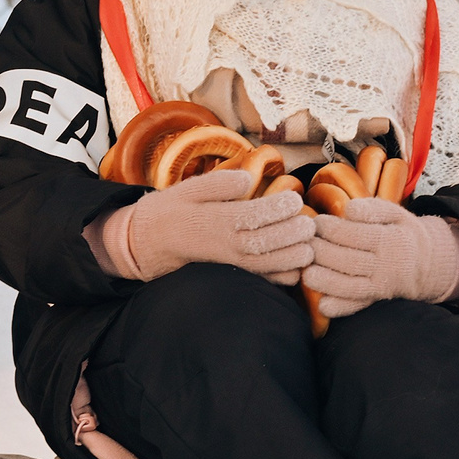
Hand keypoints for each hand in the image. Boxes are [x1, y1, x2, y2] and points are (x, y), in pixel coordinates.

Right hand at [94, 169, 315, 283]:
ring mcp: (231, 263)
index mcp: (216, 220)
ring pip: (268, 265)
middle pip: (267, 242)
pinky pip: (262, 280)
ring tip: (309, 242)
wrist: (149, 244)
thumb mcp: (188, 189)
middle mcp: (226, 244)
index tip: (294, 200)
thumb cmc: (173, 211)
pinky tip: (297, 264)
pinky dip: (283, 276)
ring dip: (294, 256)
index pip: (254, 216)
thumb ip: (218, 184)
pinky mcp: (233, 274)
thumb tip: (247, 178)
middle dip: (293, 233)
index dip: (279, 209)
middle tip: (309, 223)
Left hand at [304, 196, 458, 318]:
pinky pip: (357, 306)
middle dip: (321, 252)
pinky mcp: (375, 300)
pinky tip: (323, 305)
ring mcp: (381, 286)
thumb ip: (373, 208)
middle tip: (304, 244)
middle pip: (348, 260)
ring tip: (306, 272)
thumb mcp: (396, 213)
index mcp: (391, 240)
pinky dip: (340, 308)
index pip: (355, 234)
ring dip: (325, 281)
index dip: (330, 228)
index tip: (315, 222)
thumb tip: (349, 209)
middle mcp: (386, 265)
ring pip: (350, 286)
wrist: (426, 264)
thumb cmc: (401, 233)